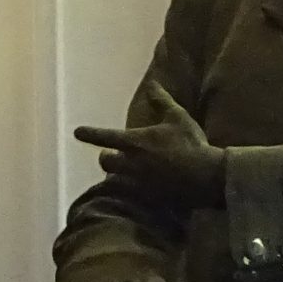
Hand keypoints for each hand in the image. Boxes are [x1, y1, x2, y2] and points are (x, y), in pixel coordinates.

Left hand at [76, 89, 227, 211]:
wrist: (205, 177)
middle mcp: (131, 163)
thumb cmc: (191, 144)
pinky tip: (141, 186)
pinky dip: (133, 187)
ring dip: (117, 174)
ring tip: (124, 171)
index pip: (104, 136)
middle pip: (106, 162)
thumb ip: (162, 100)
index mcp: (135, 142)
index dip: (89, 133)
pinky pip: (134, 192)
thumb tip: (152, 84)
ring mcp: (138, 182)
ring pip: (117, 179)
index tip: (77, 132)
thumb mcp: (177, 117)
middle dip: (105, 157)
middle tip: (108, 154)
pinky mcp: (149, 197)